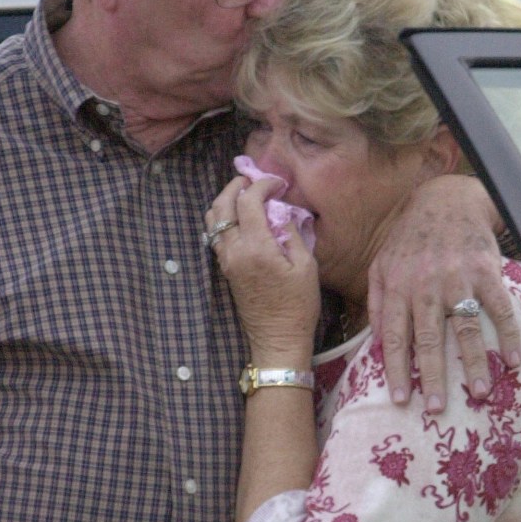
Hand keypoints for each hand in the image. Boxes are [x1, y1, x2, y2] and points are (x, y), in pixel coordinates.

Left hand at [207, 176, 319, 367]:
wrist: (278, 340)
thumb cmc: (298, 306)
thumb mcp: (306, 267)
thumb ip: (293, 233)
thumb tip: (283, 212)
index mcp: (256, 248)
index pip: (248, 202)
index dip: (262, 185)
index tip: (278, 183)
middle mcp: (234, 251)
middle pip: (222, 205)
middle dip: (237, 186)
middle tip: (255, 181)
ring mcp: (226, 261)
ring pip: (213, 219)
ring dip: (226, 201)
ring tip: (246, 196)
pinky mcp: (225, 269)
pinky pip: (216, 235)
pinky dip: (224, 219)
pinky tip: (242, 219)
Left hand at [368, 174, 520, 410]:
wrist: (446, 200)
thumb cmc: (410, 239)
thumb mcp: (381, 264)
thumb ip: (375, 301)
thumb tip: (374, 341)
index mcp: (397, 287)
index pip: (394, 336)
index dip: (397, 369)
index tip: (401, 399)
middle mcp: (425, 285)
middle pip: (429, 339)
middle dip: (433, 377)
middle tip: (437, 409)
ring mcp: (457, 278)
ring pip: (465, 328)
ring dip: (473, 364)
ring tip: (479, 394)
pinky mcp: (486, 271)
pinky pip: (498, 308)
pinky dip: (507, 335)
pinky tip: (512, 361)